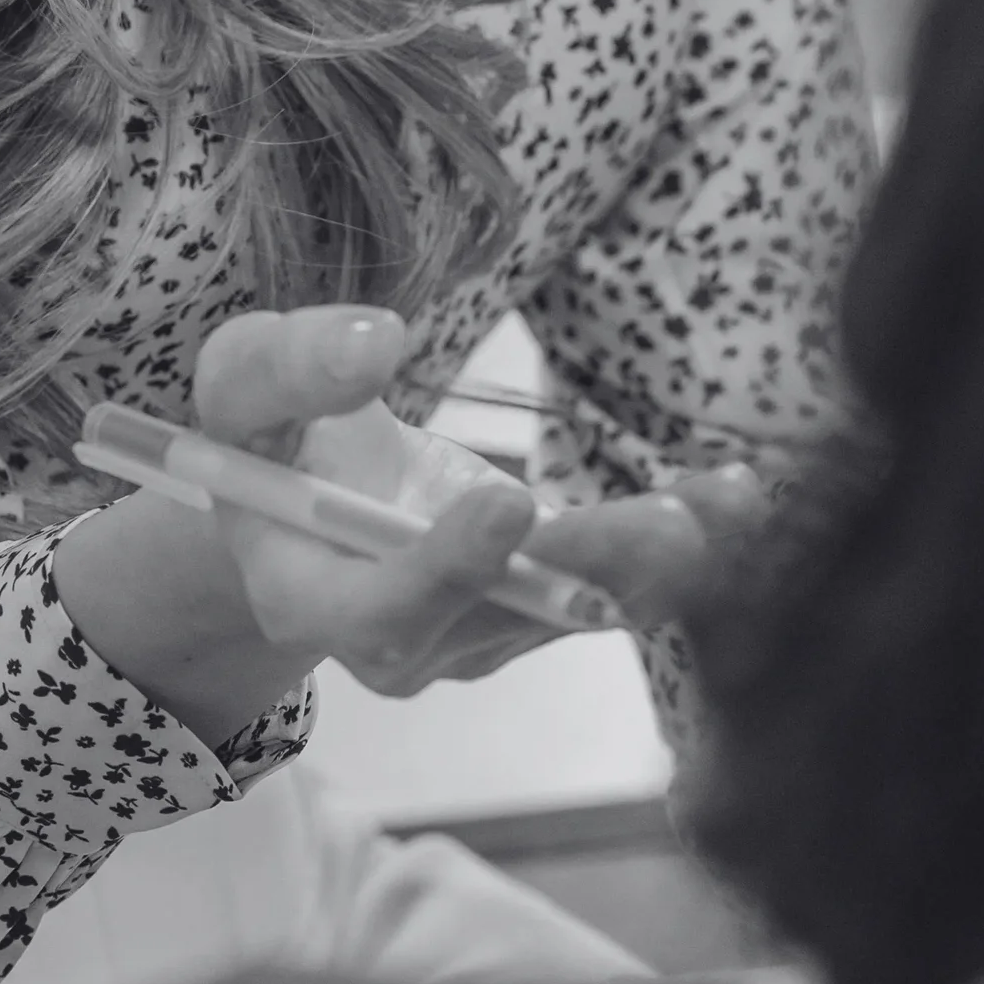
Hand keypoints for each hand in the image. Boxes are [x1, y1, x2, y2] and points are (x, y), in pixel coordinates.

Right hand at [53, 305, 772, 740]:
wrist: (306, 505)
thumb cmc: (273, 435)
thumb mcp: (243, 383)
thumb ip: (288, 365)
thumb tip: (373, 341)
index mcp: (314, 598)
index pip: (381, 611)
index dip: (444, 570)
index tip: (509, 502)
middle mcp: (407, 642)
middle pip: (501, 622)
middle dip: (586, 576)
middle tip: (664, 524)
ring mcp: (483, 636)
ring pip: (577, 611)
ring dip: (660, 562)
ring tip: (729, 503)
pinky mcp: (543, 609)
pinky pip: (616, 587)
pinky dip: (682, 546)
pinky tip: (740, 493)